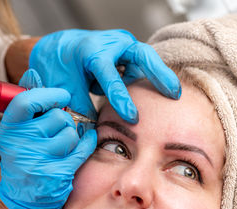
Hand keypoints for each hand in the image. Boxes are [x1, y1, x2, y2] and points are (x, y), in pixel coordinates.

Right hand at [0, 69, 96, 208]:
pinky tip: (87, 141)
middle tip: (59, 130)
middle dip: (65, 121)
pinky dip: (88, 142)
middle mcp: (20, 144)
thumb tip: (33, 72)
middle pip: (58, 117)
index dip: (49, 95)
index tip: (63, 96)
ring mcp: (38, 160)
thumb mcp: (17, 132)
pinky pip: (82, 148)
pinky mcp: (56, 174)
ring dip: (73, 136)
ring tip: (63, 145)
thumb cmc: (24, 158)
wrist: (24, 199)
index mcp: (8, 129)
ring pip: (71, 133)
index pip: (27, 101)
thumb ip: (27, 105)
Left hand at [29, 29, 180, 122]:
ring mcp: (123, 45)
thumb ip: (81, 110)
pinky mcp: (129, 51)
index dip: (122, 99)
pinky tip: (157, 92)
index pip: (111, 77)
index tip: (133, 118)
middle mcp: (112, 43)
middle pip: (143, 56)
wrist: (61, 48)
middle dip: (160, 75)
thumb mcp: (67, 90)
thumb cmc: (62, 68)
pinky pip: (142, 66)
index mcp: (92, 52)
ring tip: (170, 96)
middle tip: (175, 94)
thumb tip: (93, 137)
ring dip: (157, 78)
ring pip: (146, 61)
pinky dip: (148, 79)